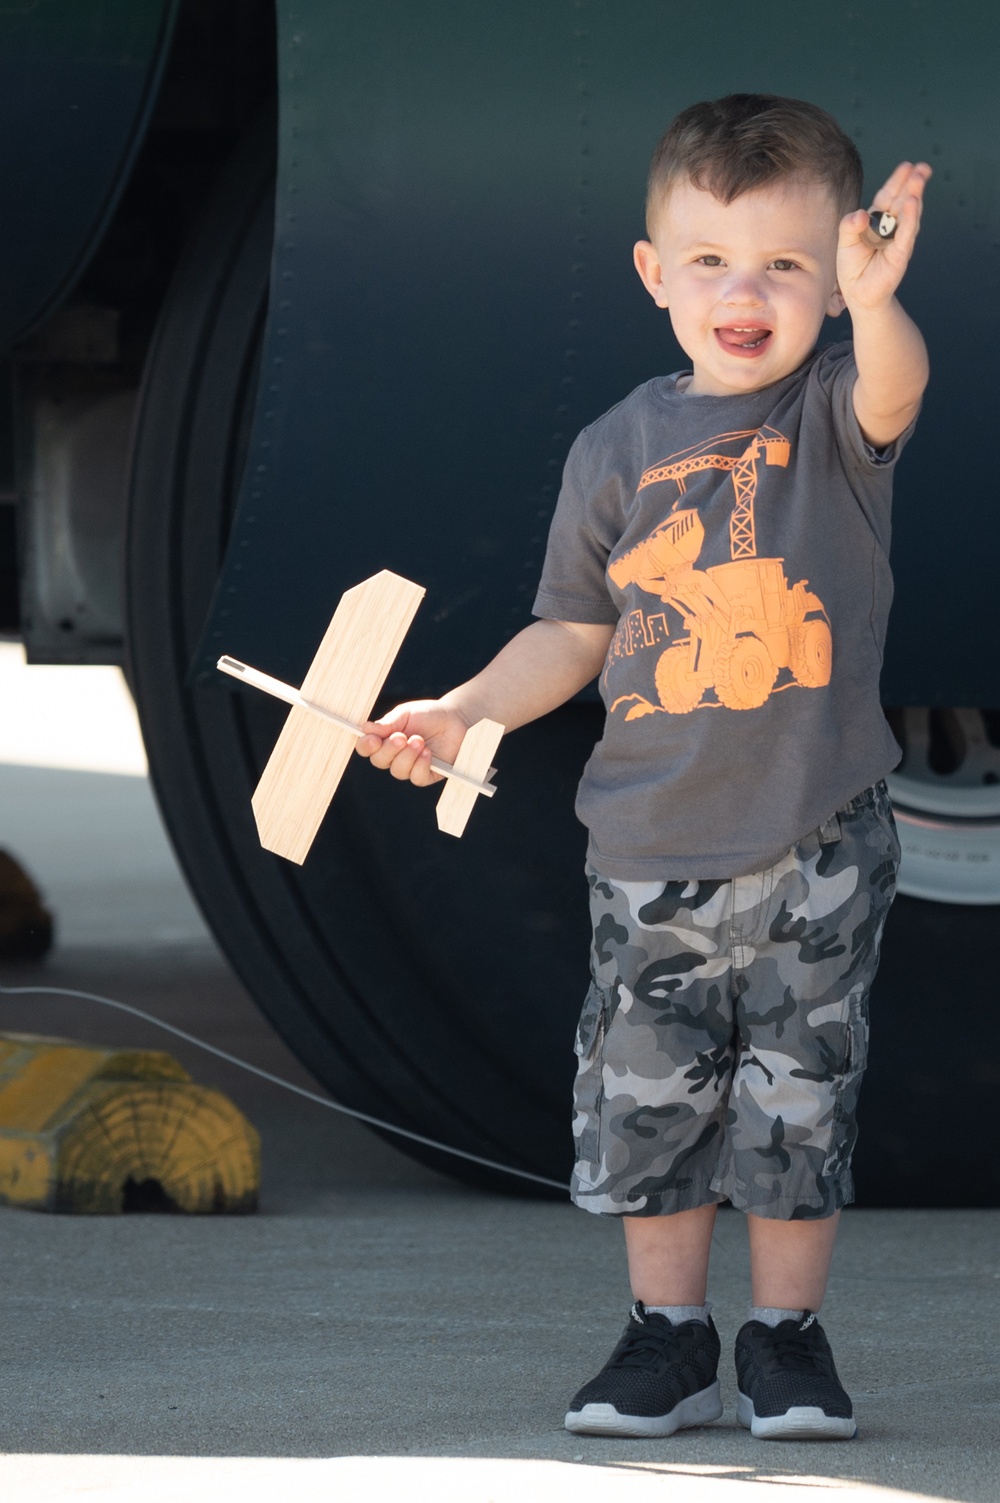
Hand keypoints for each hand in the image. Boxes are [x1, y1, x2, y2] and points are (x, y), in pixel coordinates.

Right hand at [355, 700, 470, 786]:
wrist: (455, 719)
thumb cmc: (428, 715)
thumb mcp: (405, 714)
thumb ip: (387, 723)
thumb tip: (366, 729)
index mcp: (385, 739)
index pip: (367, 748)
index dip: (366, 746)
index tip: (373, 739)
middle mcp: (394, 756)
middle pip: (379, 761)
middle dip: (389, 749)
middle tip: (402, 736)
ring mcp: (410, 767)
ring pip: (398, 771)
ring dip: (407, 755)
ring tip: (419, 740)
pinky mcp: (427, 775)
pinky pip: (416, 778)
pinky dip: (420, 765)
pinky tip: (427, 752)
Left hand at [837, 161, 930, 311]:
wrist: (858, 295)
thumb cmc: (853, 267)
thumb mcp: (845, 243)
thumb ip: (849, 226)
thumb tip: (862, 214)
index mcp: (877, 221)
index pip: (888, 196)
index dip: (897, 181)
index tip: (907, 166)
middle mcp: (891, 228)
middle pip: (902, 201)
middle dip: (912, 183)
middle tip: (922, 167)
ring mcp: (898, 240)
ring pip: (907, 215)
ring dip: (914, 196)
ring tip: (919, 179)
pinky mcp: (900, 255)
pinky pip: (906, 235)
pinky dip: (910, 219)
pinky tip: (914, 204)